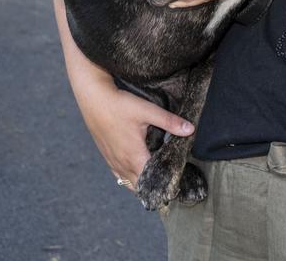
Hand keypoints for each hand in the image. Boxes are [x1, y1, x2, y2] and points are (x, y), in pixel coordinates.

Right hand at [77, 75, 193, 192]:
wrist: (94, 100)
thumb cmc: (120, 106)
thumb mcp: (149, 111)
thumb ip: (170, 122)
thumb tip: (190, 129)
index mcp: (134, 156)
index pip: (151, 179)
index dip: (164, 182)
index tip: (177, 183)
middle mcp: (122, 163)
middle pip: (140, 185)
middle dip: (154, 186)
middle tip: (169, 183)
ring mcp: (112, 161)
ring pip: (128, 181)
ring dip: (142, 183)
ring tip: (156, 180)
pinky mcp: (107, 156)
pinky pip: (119, 175)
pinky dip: (129, 177)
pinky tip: (137, 172)